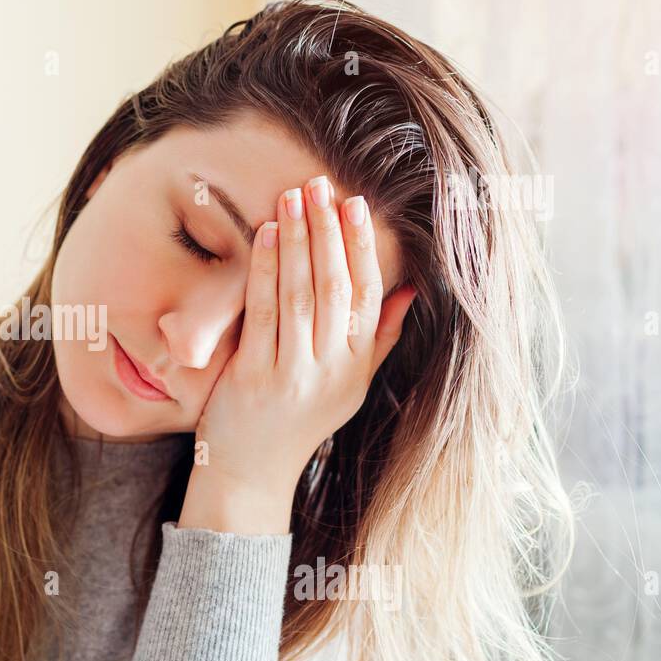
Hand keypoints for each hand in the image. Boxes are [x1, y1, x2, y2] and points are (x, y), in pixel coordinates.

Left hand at [179, 175, 416, 534]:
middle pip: (335, 287)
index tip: (356, 205)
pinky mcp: (254, 378)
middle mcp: (330, 369)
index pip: (368, 296)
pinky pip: (263, 314)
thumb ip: (379, 339)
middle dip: (328, 232)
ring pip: (301, 295)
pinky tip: (264, 236)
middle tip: (322, 186)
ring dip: (297, 241)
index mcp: (356, 366)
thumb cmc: (297, 424)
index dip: (362, 247)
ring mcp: (292, 374)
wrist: (251, 474)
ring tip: (293, 198)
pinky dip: (265, 271)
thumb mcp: (348, 386)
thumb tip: (409, 291)